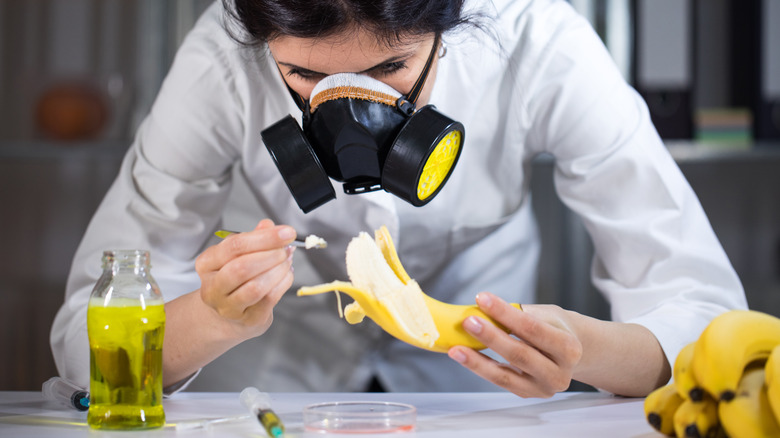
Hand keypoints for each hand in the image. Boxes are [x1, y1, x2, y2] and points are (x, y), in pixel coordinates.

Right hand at [195, 219, 295, 339]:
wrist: (230, 313)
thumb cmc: (236, 278)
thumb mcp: (240, 253)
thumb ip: (254, 237)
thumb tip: (268, 225)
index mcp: (207, 263)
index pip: (234, 246)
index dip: (265, 238)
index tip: (287, 232)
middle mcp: (212, 287)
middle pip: (242, 268)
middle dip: (271, 255)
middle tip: (287, 249)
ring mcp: (228, 306)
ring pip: (256, 287)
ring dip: (278, 270)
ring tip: (287, 261)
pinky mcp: (247, 319)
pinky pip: (268, 299)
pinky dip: (282, 283)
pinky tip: (286, 274)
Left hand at [448, 292, 582, 397]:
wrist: (573, 354)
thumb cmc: (556, 328)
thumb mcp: (548, 315)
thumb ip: (521, 314)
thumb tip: (484, 308)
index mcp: (569, 348)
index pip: (532, 329)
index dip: (505, 314)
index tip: (482, 298)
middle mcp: (559, 374)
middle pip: (519, 354)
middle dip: (491, 337)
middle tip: (468, 322)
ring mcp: (543, 388)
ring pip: (505, 376)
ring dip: (477, 361)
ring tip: (456, 348)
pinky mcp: (527, 394)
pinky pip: (500, 381)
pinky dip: (480, 368)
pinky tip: (464, 357)